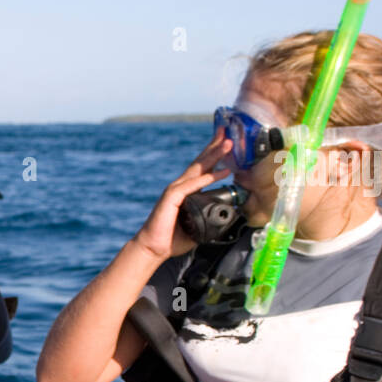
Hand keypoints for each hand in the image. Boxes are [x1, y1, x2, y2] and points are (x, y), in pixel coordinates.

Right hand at [132, 128, 233, 261]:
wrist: (153, 248)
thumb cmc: (172, 239)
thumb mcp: (197, 226)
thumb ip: (208, 217)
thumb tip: (225, 217)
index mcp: (186, 191)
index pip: (202, 168)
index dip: (214, 155)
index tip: (225, 142)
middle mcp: (180, 186)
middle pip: (201, 162)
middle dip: (215, 146)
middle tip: (228, 132)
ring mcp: (175, 190)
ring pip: (198, 169)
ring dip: (214, 155)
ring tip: (228, 144)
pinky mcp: (172, 198)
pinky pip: (193, 185)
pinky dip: (208, 178)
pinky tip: (222, 171)